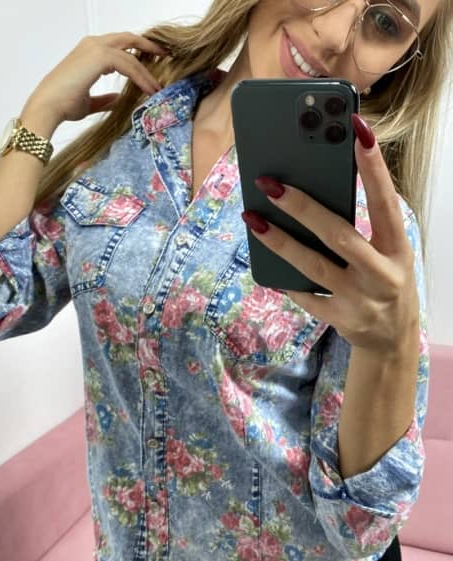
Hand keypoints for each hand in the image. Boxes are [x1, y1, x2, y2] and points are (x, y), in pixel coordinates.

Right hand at [24, 32, 169, 124]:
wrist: (48, 107)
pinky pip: (129, 64)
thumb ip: (105, 98)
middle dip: (148, 47)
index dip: (137, 56)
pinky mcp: (100, 56)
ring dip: (147, 71)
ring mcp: (96, 48)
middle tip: (165, 57)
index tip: (152, 67)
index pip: (119, 47)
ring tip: (158, 86)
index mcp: (89, 52)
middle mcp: (92, 44)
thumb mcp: (89, 101)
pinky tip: (149, 90)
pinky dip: (141, 77)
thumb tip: (118, 98)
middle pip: (128, 39)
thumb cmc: (63, 105)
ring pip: (131, 54)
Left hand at [241, 114, 419, 356]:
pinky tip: (265, 260)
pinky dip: (286, 279)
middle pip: (339, 236)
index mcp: (397, 248)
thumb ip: (365, 226)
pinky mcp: (340, 320)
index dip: (373, 167)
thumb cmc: (384, 280)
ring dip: (280, 241)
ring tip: (253, 218)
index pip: (386, 202)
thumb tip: (317, 188)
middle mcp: (382, 274)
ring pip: (313, 267)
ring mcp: (360, 300)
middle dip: (303, 208)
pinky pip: (306, 297)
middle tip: (271, 183)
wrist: (391, 339)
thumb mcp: (388, 252)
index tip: (356, 130)